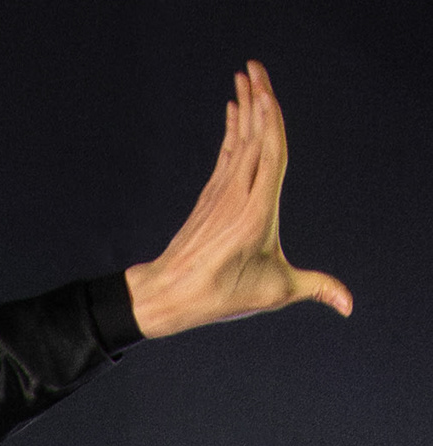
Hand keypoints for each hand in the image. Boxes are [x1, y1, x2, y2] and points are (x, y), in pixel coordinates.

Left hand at [126, 61, 349, 337]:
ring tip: (247, 76)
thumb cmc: (222, 297)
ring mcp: (222, 194)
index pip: (271, 156)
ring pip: (238, 141)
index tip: (268, 93)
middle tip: (256, 67)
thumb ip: (315, 288)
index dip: (271, 122)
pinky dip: (231, 130)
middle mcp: (239, 196)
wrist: (167, 297)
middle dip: (256, 100)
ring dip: (243, 107)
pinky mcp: (210, 197)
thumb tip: (349, 306)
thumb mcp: (274, 293)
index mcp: (257, 212)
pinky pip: (225, 154)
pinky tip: (233, 110)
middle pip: (252, 138)